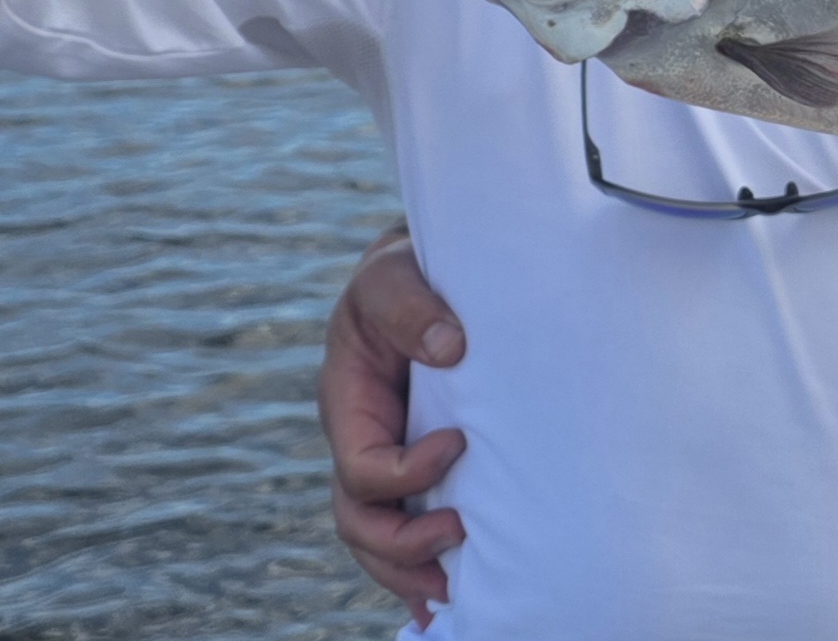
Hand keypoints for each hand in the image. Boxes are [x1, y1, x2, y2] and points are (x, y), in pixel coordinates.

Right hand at [319, 227, 468, 627]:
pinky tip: (453, 596)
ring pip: (380, 537)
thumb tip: (450, 347)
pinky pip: (411, 520)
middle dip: (402, 547)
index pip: (362, 468)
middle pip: (360, 522)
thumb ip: (412, 307)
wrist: (425, 270)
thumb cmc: (404, 272)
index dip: (405, 474)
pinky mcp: (423, 460)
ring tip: (456, 593)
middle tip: (458, 537)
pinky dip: (424, 564)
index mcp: (349, 407)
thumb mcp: (395, 276)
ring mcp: (390, 454)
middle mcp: (363, 441)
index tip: (459, 445)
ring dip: (412, 572)